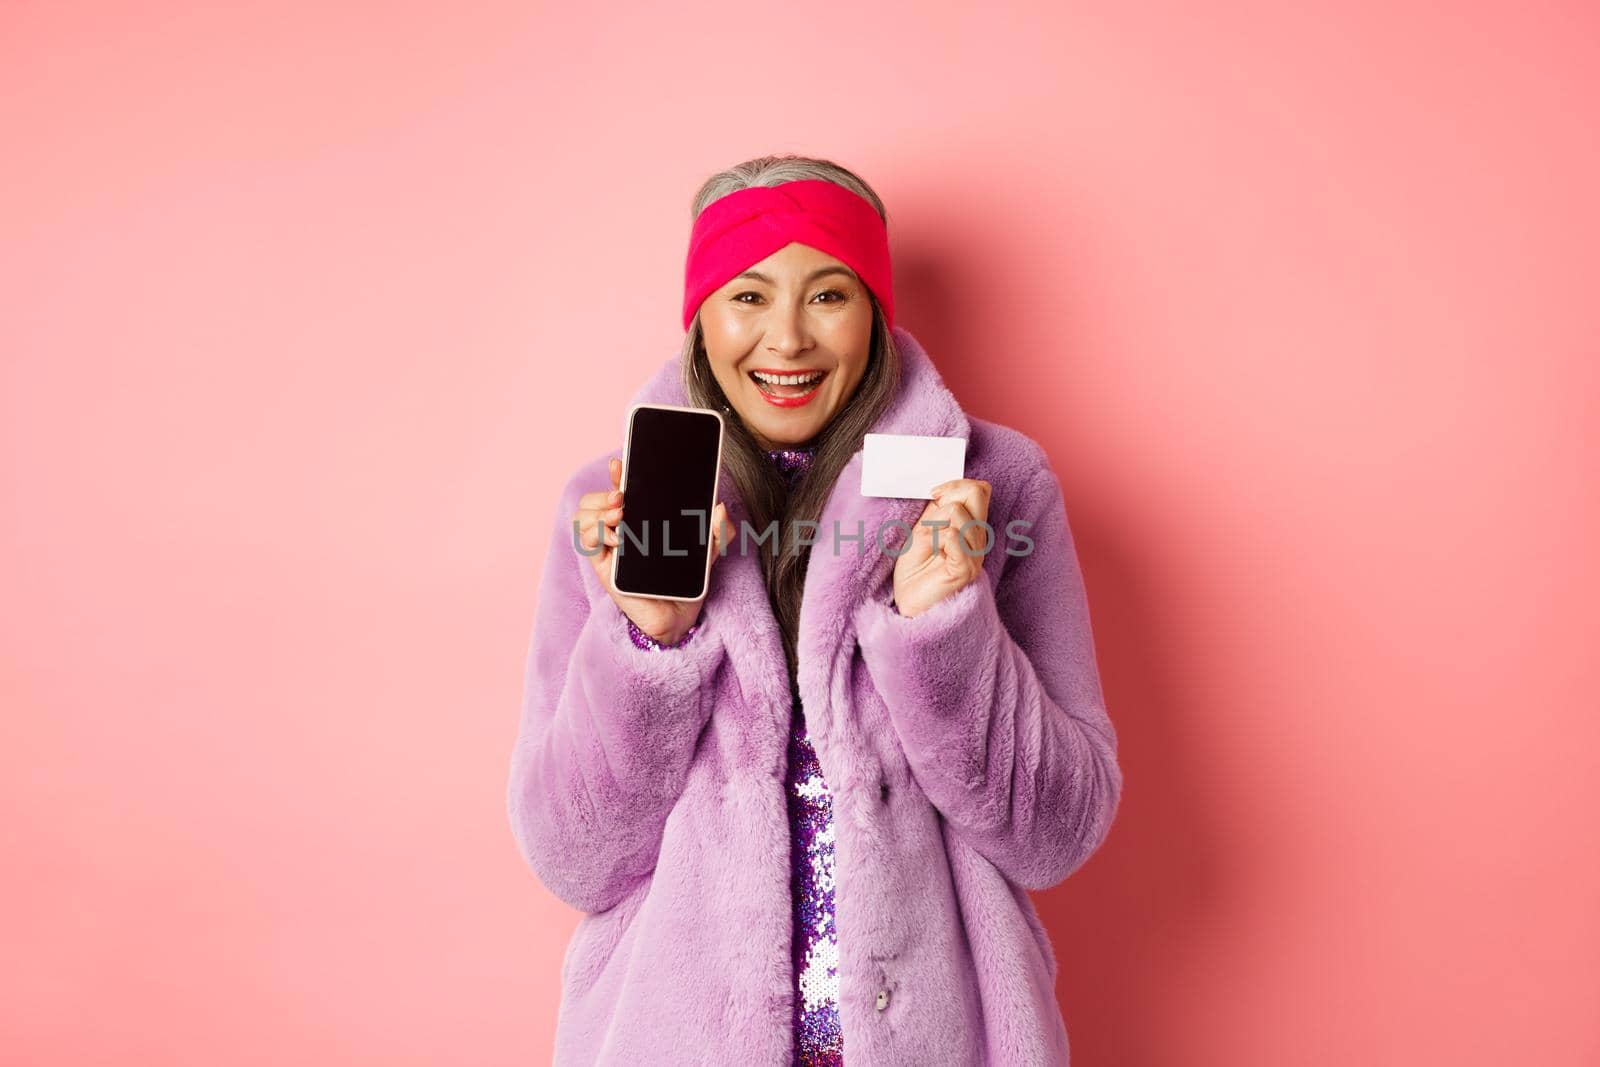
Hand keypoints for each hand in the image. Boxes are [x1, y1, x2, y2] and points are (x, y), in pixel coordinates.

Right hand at [572, 456, 729, 643]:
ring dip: (596, 511)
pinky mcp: (603, 566)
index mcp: (639, 519)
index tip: (620, 463)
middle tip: (622, 498)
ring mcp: (608, 547)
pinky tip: (616, 538)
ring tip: (618, 516)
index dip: (618, 474)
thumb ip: (719, 530)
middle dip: (603, 493)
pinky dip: (595, 533)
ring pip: (583, 516)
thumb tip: (721, 507)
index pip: (621, 489)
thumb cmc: (687, 581)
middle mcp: (619, 529)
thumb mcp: (709, 551)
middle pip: (594, 499)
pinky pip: (586, 543)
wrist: (680, 616)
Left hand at [891, 478, 992, 618]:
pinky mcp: (966, 569)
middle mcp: (978, 539)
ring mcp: (975, 554)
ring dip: (933, 523)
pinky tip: (931, 554)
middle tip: (929, 519)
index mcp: (970, 528)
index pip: (980, 489)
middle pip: (977, 492)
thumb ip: (935, 512)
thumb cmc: (915, 572)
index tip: (933, 496)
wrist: (909, 605)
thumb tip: (943, 490)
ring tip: (926, 544)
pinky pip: (952, 536)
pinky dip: (935, 539)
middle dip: (947, 496)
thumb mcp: (922, 532)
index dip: (955, 484)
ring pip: (958, 512)